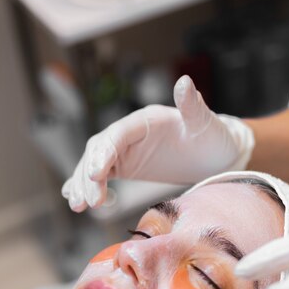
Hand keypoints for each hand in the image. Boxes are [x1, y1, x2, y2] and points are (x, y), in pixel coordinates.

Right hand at [61, 75, 253, 211]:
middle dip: (90, 175)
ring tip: (78, 206)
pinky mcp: (124, 165)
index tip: (97, 175)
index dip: (105, 153)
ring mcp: (124, 150)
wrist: (214, 154)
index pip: (118, 134)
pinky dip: (85, 186)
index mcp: (145, 121)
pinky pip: (99, 175)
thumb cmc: (211, 138)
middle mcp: (129, 133)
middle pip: (100, 150)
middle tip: (91, 201)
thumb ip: (192, 106)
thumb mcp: (205, 124)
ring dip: (83, 184)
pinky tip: (74, 199)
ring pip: (94, 164)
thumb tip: (184, 82)